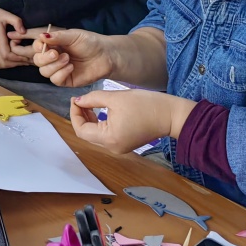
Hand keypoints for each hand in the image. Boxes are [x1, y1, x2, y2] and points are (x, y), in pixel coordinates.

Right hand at [0, 5, 30, 69]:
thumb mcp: (6, 14)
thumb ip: (16, 22)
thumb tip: (23, 32)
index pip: (7, 55)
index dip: (17, 58)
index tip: (27, 55)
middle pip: (4, 63)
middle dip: (16, 63)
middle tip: (27, 59)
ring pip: (0, 64)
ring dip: (11, 64)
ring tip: (21, 60)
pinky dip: (5, 63)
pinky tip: (12, 58)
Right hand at [29, 27, 113, 86]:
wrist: (106, 55)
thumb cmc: (90, 42)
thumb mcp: (73, 36)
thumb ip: (57, 36)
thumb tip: (41, 36)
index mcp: (53, 45)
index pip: (37, 47)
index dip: (37, 47)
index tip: (44, 44)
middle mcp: (53, 58)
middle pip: (38, 61)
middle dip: (45, 58)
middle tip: (56, 53)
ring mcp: (58, 70)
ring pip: (44, 72)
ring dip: (54, 66)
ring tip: (68, 59)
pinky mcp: (66, 80)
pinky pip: (55, 80)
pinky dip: (61, 74)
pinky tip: (71, 67)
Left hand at [69, 90, 195, 154]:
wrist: (171, 115)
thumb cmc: (146, 105)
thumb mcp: (115, 98)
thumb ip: (92, 99)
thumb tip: (77, 101)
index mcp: (109, 138)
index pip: (81, 130)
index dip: (74, 114)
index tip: (75, 100)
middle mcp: (113, 147)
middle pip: (87, 134)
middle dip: (81, 117)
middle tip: (80, 100)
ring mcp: (120, 147)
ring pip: (96, 135)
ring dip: (90, 120)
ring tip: (89, 104)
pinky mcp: (126, 143)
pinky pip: (106, 135)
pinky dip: (100, 124)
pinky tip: (100, 111)